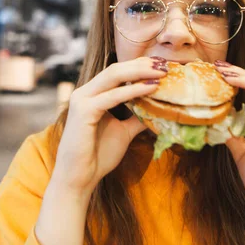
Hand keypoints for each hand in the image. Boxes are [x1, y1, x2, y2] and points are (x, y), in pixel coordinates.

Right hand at [52, 57, 167, 194]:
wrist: (79, 179)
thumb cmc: (98, 155)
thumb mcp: (124, 131)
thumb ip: (137, 117)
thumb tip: (159, 109)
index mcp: (91, 95)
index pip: (116, 72)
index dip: (138, 66)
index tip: (162, 65)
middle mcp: (84, 92)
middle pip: (115, 69)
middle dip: (141, 65)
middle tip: (165, 65)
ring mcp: (82, 100)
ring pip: (113, 76)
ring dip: (139, 72)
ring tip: (161, 72)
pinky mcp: (84, 111)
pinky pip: (112, 96)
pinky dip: (133, 90)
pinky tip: (151, 88)